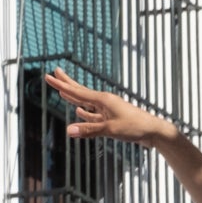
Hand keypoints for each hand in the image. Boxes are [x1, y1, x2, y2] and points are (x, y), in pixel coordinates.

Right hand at [47, 70, 179, 147]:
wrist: (154, 131)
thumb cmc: (135, 128)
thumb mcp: (110, 130)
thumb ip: (88, 131)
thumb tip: (68, 131)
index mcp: (103, 99)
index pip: (76, 91)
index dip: (60, 85)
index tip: (48, 76)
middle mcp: (104, 101)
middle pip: (80, 90)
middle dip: (67, 82)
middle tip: (55, 71)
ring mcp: (108, 109)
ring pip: (85, 101)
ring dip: (73, 96)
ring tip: (63, 90)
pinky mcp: (111, 118)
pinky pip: (92, 113)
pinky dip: (84, 112)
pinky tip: (78, 110)